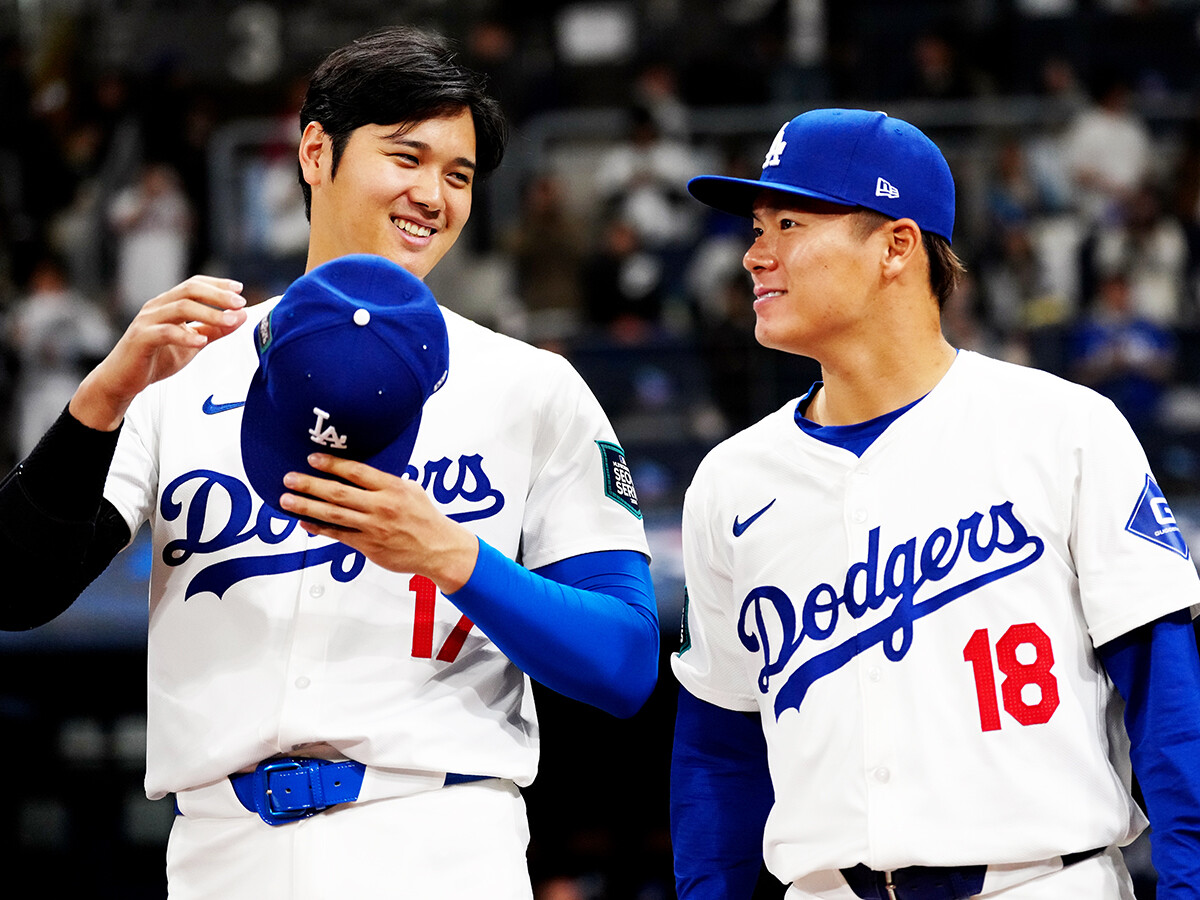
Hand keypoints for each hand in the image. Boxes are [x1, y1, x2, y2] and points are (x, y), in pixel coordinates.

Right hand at [71, 275, 246, 430]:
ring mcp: (147, 321)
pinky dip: (185, 335)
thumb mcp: (192, 343)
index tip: (239, 288)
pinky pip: (165, 332)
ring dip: (209, 313)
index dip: (217, 284)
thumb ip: (215, 330)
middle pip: (189, 291)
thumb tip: (241, 317)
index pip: (194, 285)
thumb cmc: (156, 358)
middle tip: (240, 303)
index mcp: (168, 304)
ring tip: (230, 321)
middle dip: (217, 295)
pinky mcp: (141, 339)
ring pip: (180, 308)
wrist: (123, 380)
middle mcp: (157, 307)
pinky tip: (201, 341)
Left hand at [279, 454, 479, 592]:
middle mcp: (381, 507)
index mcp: (393, 488)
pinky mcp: (368, 546)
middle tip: (289, 479)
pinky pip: (338, 535)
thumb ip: (386, 481)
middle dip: (310, 485)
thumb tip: (361, 473)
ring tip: (287, 501)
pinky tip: (304, 523)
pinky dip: (318, 528)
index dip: (332, 464)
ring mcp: (373, 528)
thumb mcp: (411, 489)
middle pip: (338, 493)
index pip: (357, 472)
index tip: (313, 459)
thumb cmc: (425, 518)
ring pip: (333, 515)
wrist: (438, 549)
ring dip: (306, 506)